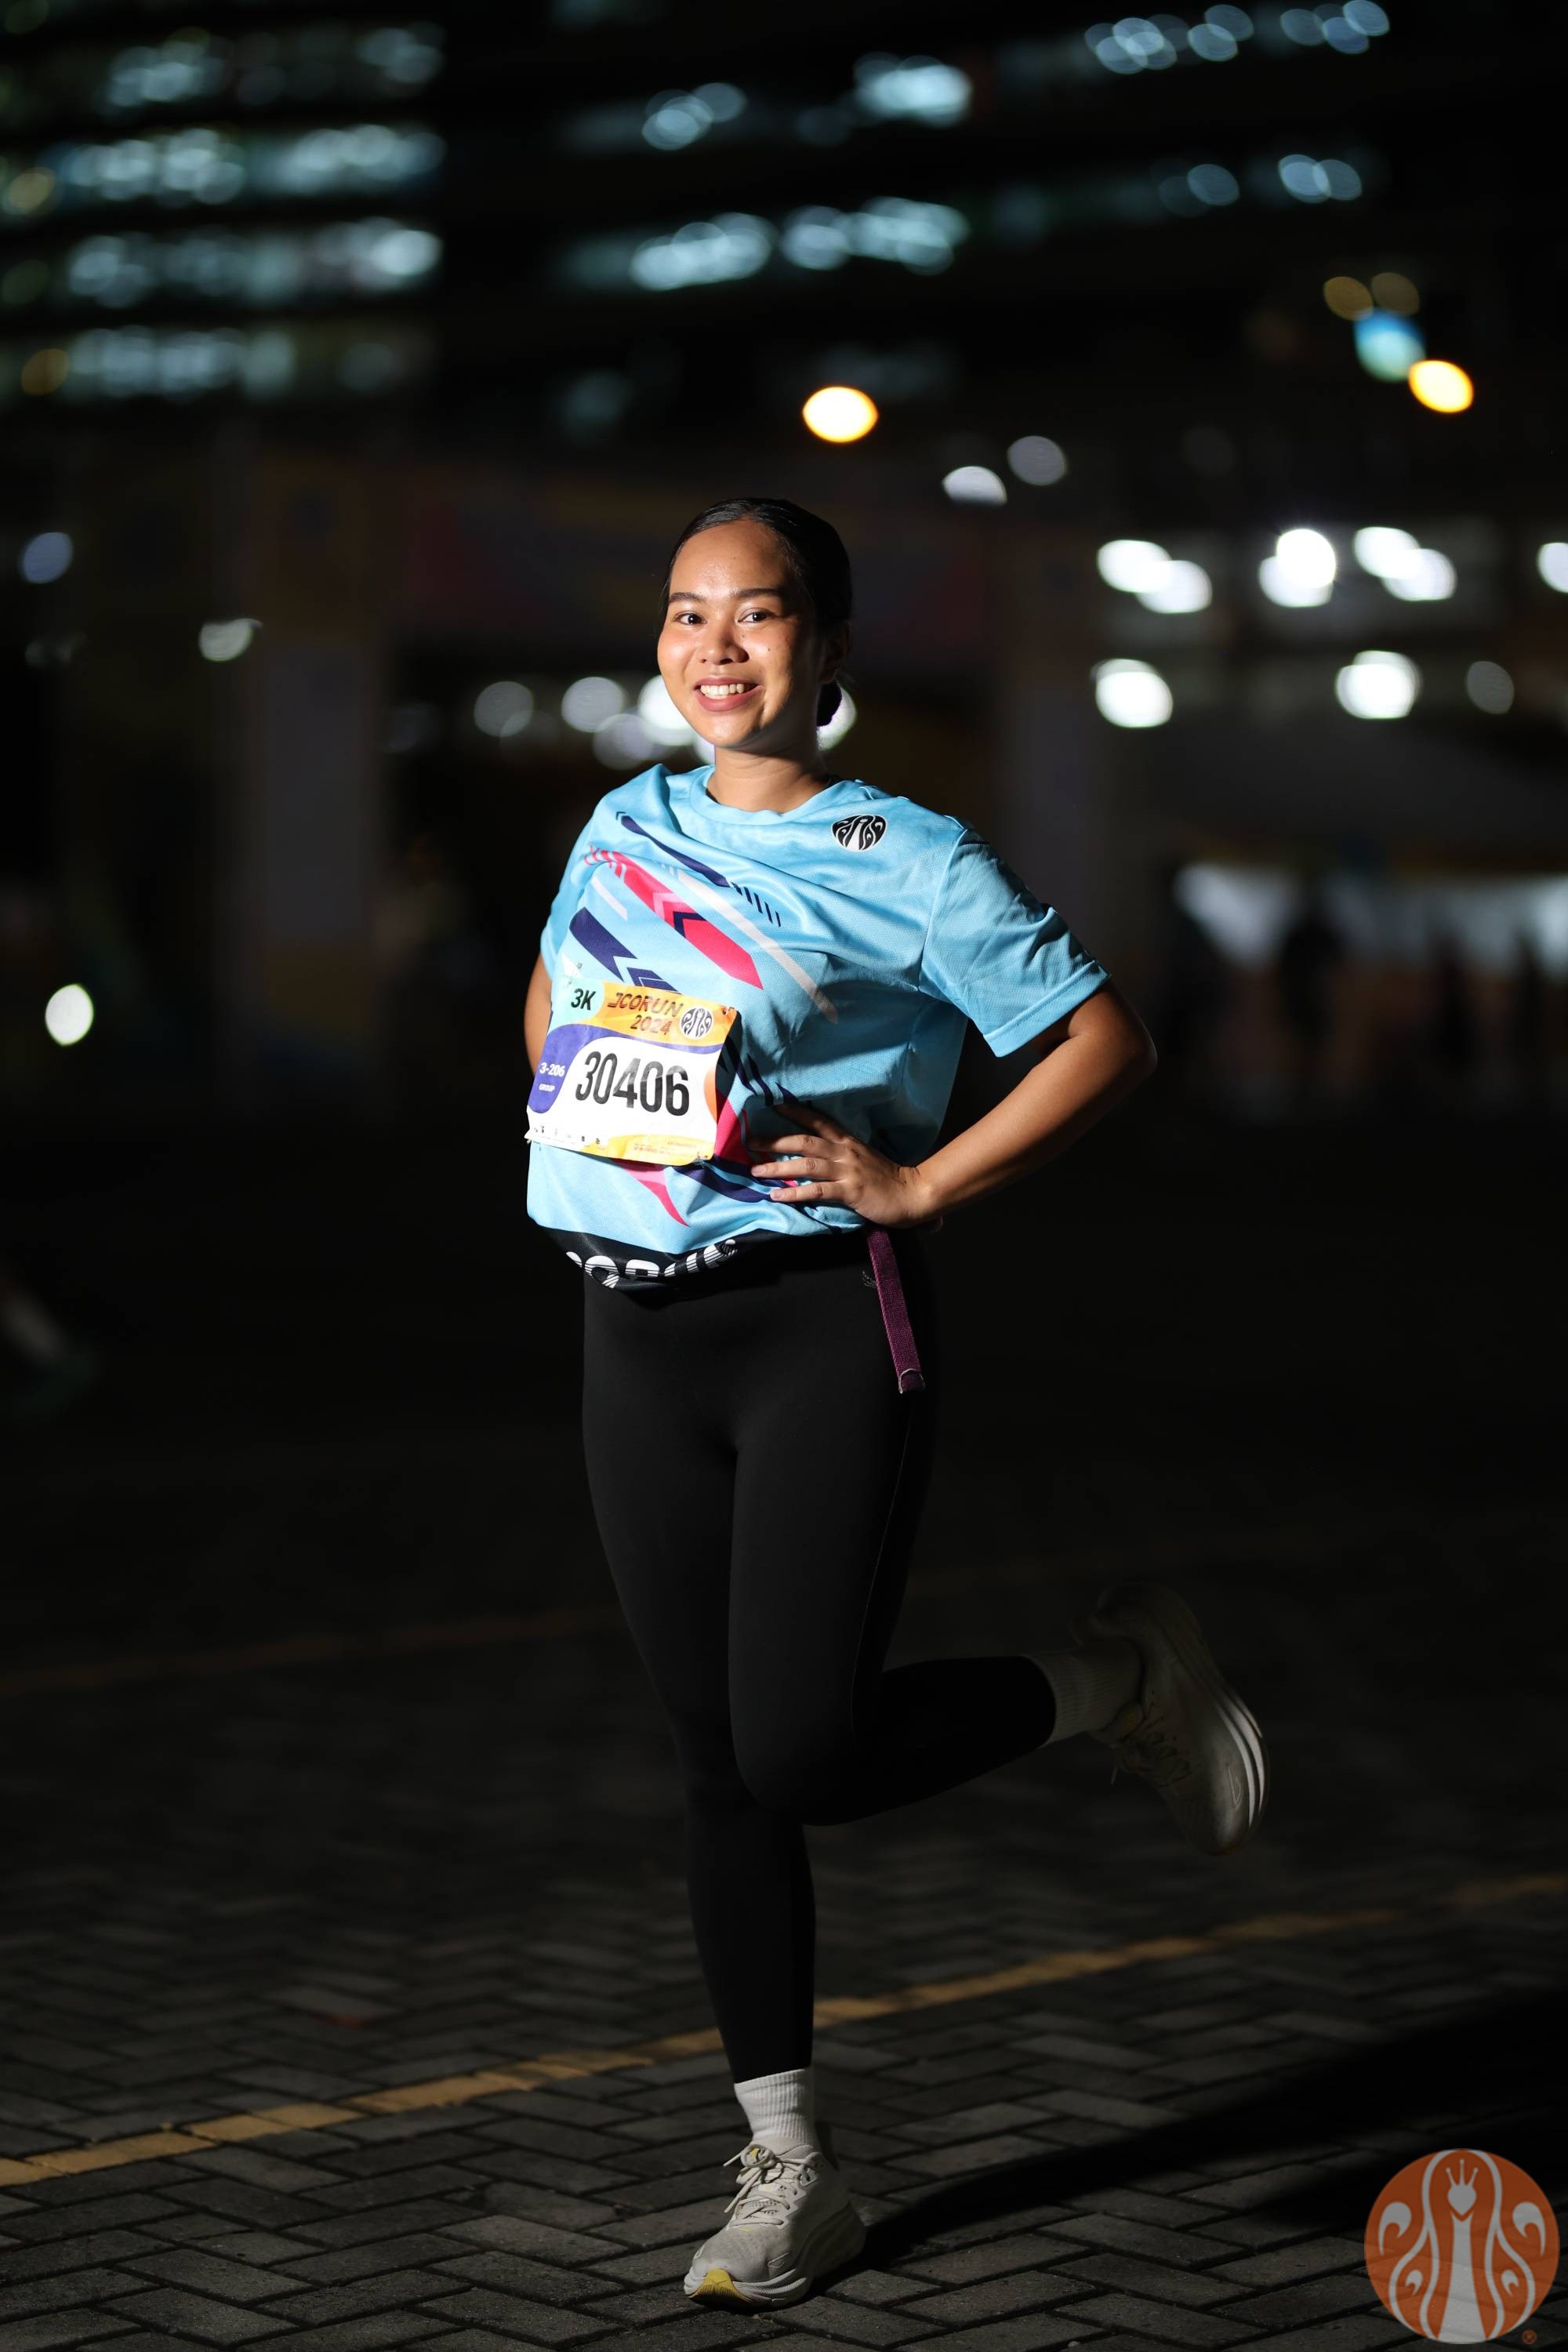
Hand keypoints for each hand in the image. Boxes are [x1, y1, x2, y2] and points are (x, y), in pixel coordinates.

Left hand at [748, 1103, 936, 1226]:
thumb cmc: (888, 1178)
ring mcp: (847, 1171)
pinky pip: (817, 1191)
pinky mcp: (850, 1191)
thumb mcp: (864, 1158)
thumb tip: (818, 1154)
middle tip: (752, 1141)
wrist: (913, 1193)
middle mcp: (845, 1152)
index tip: (774, 1105)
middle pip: (804, 1140)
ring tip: (756, 1171)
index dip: (796, 1112)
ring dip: (778, 1167)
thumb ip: (843, 1154)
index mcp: (848, 1142)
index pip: (818, 1121)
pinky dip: (795, 1192)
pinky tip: (777, 1195)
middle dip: (775, 1140)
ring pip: (806, 1164)